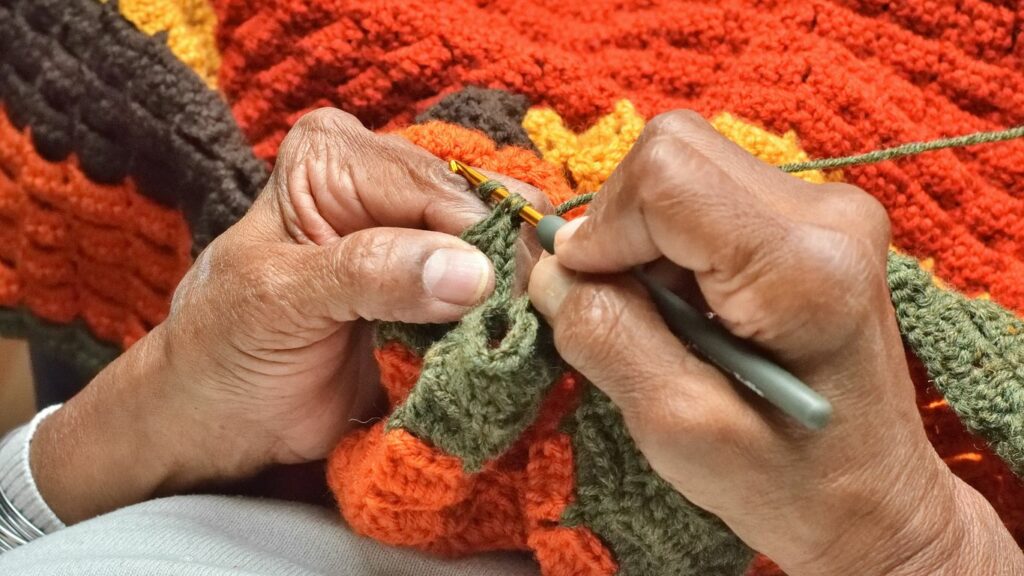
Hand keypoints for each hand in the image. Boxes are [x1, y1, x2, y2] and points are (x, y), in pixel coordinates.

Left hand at [31, 108, 545, 522]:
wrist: (223, 413)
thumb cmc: (229, 345)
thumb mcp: (282, 299)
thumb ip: (370, 274)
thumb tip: (473, 271)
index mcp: (337, 156)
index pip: (439, 189)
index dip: (483, 242)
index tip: (511, 304)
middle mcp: (386, 180)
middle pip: (485, 210)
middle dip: (507, 271)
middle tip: (518, 329)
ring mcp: (419, 234)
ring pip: (506, 250)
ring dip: (516, 300)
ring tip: (514, 343)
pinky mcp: (441, 285)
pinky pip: (500, 292)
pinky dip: (509, 321)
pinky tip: (509, 348)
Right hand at [528, 111, 1022, 574]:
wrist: (873, 502)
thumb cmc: (787, 483)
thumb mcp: (676, 426)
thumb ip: (605, 334)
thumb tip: (549, 268)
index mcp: (803, 267)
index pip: (667, 174)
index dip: (602, 225)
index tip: (584, 290)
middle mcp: (827, 213)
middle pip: (675, 151)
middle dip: (620, 224)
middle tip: (620, 302)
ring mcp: (828, 209)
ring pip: (686, 167)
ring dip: (645, 236)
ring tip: (665, 317)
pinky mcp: (815, 219)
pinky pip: (708, 193)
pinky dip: (672, 243)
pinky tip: (692, 307)